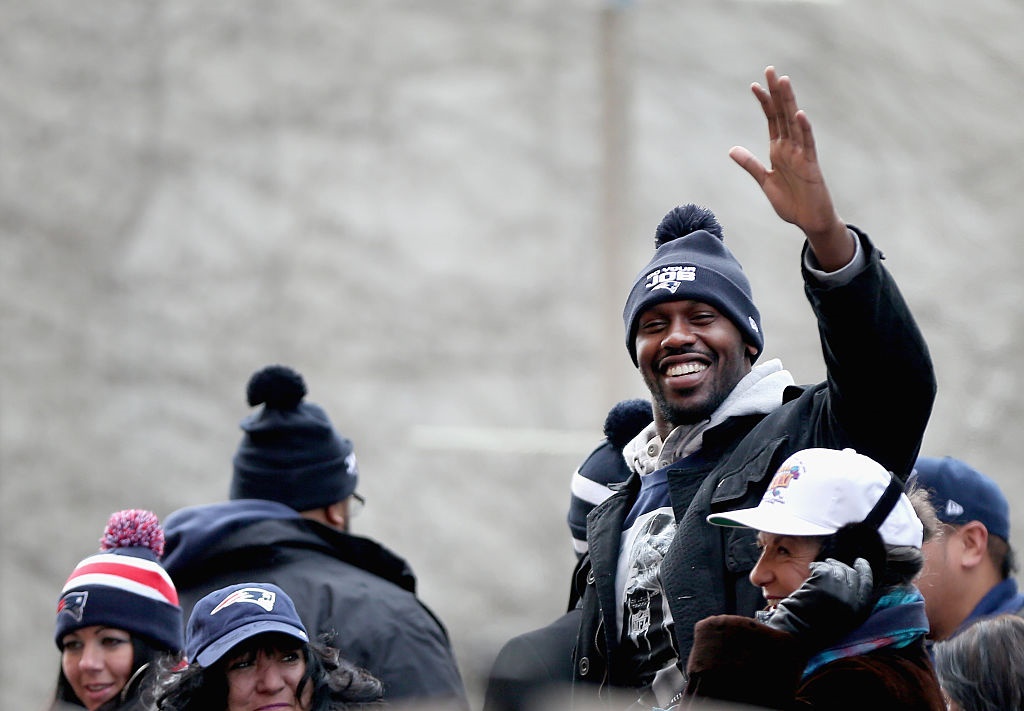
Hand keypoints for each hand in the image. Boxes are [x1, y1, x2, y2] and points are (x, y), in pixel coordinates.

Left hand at [730, 66, 852, 269]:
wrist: (809, 221)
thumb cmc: (791, 202)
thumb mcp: (765, 181)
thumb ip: (750, 164)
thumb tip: (732, 149)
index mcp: (778, 150)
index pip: (771, 120)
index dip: (764, 102)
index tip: (754, 85)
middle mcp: (790, 147)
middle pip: (782, 114)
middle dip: (776, 93)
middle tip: (771, 70)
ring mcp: (801, 154)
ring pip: (794, 123)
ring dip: (789, 102)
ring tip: (784, 82)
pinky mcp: (810, 165)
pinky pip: (807, 144)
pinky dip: (803, 128)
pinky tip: (799, 113)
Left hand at [765, 557, 873, 651]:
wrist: (796, 632)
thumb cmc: (813, 628)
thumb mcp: (841, 619)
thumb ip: (849, 603)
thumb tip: (849, 582)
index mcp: (858, 611)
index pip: (867, 585)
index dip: (865, 571)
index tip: (860, 562)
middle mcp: (852, 599)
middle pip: (852, 574)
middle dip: (842, 566)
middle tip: (831, 562)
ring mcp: (838, 589)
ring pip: (837, 569)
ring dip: (827, 565)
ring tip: (818, 567)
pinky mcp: (824, 581)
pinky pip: (823, 567)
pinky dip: (817, 566)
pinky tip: (811, 569)